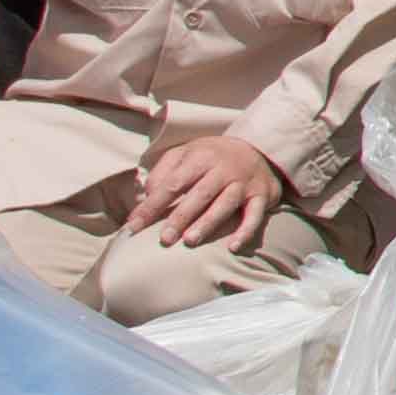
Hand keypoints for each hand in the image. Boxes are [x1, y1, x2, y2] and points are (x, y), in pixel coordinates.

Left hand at [130, 133, 285, 250]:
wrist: (259, 147)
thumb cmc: (213, 156)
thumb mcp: (186, 152)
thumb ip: (163, 171)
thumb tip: (146, 196)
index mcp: (200, 158)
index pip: (172, 184)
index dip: (151, 206)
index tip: (133, 227)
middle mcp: (223, 169)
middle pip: (200, 194)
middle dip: (181, 217)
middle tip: (164, 239)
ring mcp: (244, 182)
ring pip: (226, 204)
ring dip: (209, 222)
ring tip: (191, 241)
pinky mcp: (262, 195)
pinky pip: (256, 215)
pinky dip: (246, 230)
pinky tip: (233, 247)